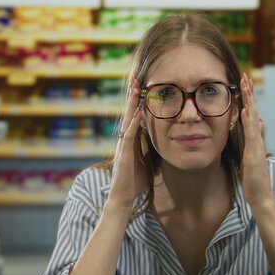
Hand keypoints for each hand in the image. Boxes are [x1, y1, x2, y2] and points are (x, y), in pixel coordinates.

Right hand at [108, 77, 146, 209]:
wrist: (123, 197)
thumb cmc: (134, 180)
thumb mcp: (142, 160)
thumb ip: (144, 148)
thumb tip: (152, 140)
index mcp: (130, 140)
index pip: (133, 116)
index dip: (136, 101)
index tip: (140, 86)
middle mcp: (124, 139)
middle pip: (128, 113)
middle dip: (132, 96)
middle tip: (134, 78)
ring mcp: (123, 145)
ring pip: (127, 120)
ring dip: (131, 104)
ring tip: (135, 88)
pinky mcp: (124, 154)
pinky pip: (129, 136)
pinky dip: (133, 124)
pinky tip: (137, 114)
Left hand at [239, 72, 274, 207]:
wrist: (262, 196)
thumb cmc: (255, 179)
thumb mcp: (252, 155)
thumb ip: (254, 139)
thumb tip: (258, 123)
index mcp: (254, 139)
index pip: (250, 115)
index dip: (247, 99)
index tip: (244, 84)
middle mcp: (257, 139)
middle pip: (253, 111)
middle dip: (249, 93)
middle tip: (246, 76)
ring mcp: (257, 145)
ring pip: (252, 118)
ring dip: (249, 101)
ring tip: (246, 85)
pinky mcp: (254, 153)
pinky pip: (252, 134)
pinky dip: (249, 121)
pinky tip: (247, 110)